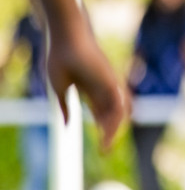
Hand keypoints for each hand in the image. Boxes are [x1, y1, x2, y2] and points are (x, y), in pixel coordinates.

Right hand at [46, 23, 128, 148]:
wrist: (67, 39)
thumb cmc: (60, 59)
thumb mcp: (59, 89)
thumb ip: (64, 107)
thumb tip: (67, 126)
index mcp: (90, 89)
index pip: (100, 113)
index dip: (101, 128)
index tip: (100, 144)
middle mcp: (103, 88)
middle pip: (111, 115)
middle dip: (109, 132)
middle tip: (105, 150)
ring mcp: (109, 85)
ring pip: (118, 110)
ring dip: (113, 128)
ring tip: (106, 144)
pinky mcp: (112, 81)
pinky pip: (120, 102)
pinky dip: (117, 116)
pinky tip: (111, 129)